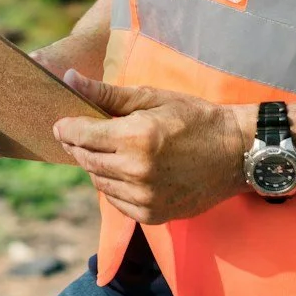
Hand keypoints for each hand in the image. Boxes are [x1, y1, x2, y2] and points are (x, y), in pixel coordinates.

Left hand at [52, 70, 247, 223]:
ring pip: (99, 182)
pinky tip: (127, 170)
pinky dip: (114, 186)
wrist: (235, 153)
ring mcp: (145, 198)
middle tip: (82, 134)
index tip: (61, 124)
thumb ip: (107, 94)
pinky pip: (117, 201)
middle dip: (79, 146)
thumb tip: (70, 79)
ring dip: (97, 166)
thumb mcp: (151, 98)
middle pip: (86, 160)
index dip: (66, 128)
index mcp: (135, 139)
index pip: (81, 136)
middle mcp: (137, 172)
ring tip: (111, 150)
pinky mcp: (152, 215)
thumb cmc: (193, 118)